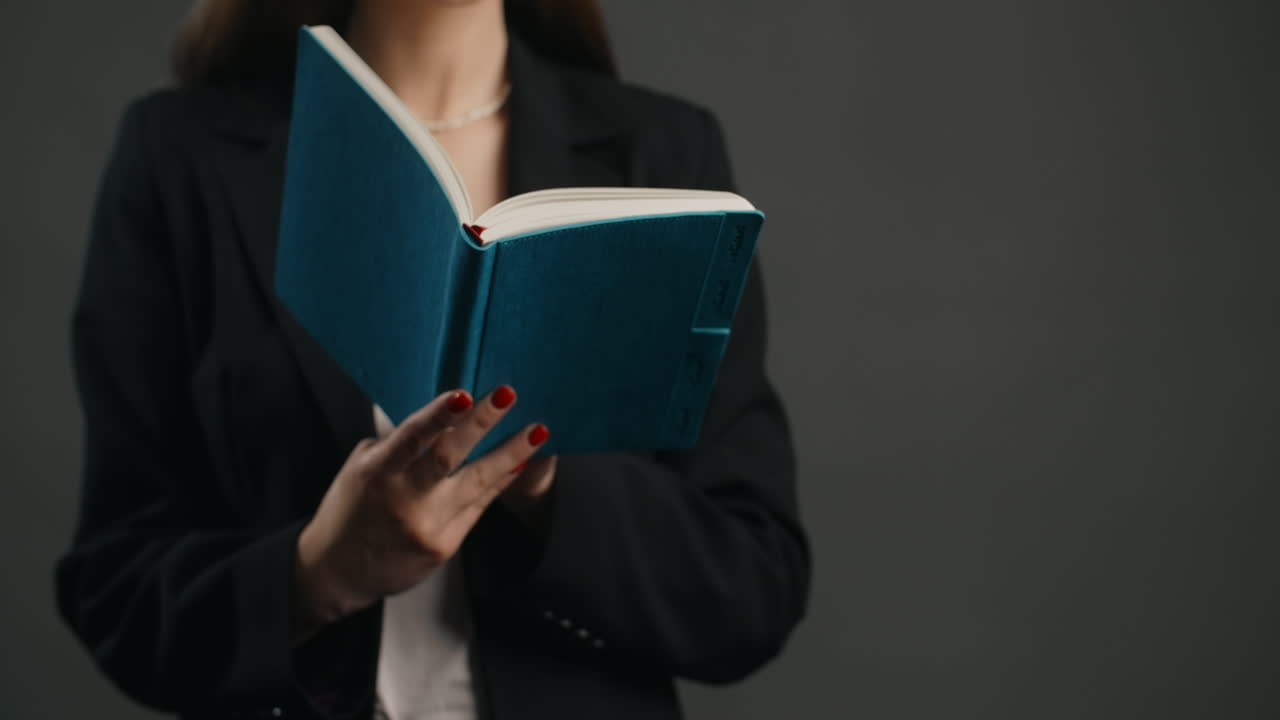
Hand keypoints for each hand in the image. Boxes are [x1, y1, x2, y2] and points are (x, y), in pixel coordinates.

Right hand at [291, 385, 548, 642]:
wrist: (337, 572)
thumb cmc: (350, 510)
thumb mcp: (361, 468)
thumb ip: (397, 445)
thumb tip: (442, 418)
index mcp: (376, 472)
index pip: (411, 438)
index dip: (437, 415)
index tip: (462, 394)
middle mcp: (403, 499)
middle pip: (449, 457)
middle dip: (481, 423)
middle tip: (508, 395)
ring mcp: (427, 525)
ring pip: (476, 483)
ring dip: (510, 454)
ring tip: (538, 431)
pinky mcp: (444, 546)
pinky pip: (478, 507)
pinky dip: (500, 482)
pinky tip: (520, 463)